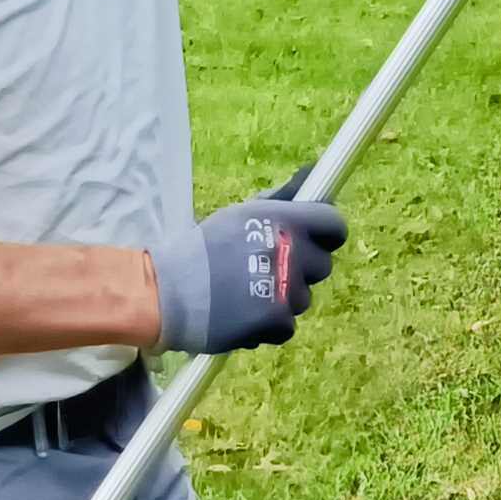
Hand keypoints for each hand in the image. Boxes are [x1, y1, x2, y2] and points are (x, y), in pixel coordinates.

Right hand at [150, 190, 348, 354]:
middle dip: (302, 269)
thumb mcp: (242, 214)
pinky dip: (268, 326)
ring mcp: (286, 290)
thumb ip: (283, 200)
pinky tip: (243, 316)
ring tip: (246, 294)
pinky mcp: (275, 322)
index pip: (334, 226)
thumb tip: (314, 173)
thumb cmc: (202, 249)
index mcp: (286, 220)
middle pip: (323, 265)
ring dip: (282, 299)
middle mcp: (292, 253)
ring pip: (303, 298)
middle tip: (269, 270)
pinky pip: (287, 326)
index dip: (326, 235)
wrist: (166, 292)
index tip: (313, 241)